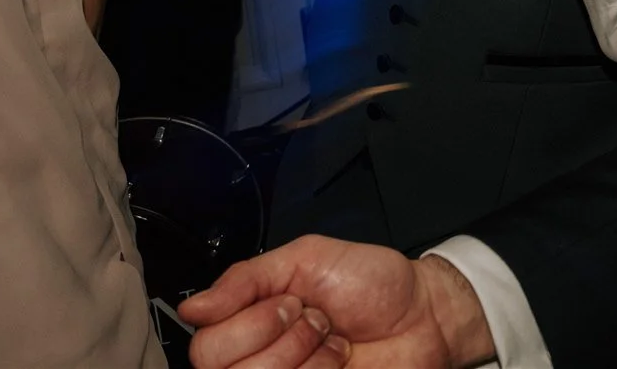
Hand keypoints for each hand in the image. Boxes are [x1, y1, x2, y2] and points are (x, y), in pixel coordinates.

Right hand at [180, 235, 494, 368]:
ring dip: (303, 355)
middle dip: (278, 335)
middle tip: (314, 319)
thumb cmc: (372, 284)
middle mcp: (257, 357)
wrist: (423, 315)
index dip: (251, 320)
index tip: (291, 301)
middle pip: (219, 366)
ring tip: (330, 340)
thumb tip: (193, 306)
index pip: (204, 340)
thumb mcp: (308, 258)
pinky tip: (339, 362)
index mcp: (249, 319)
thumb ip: (247, 279)